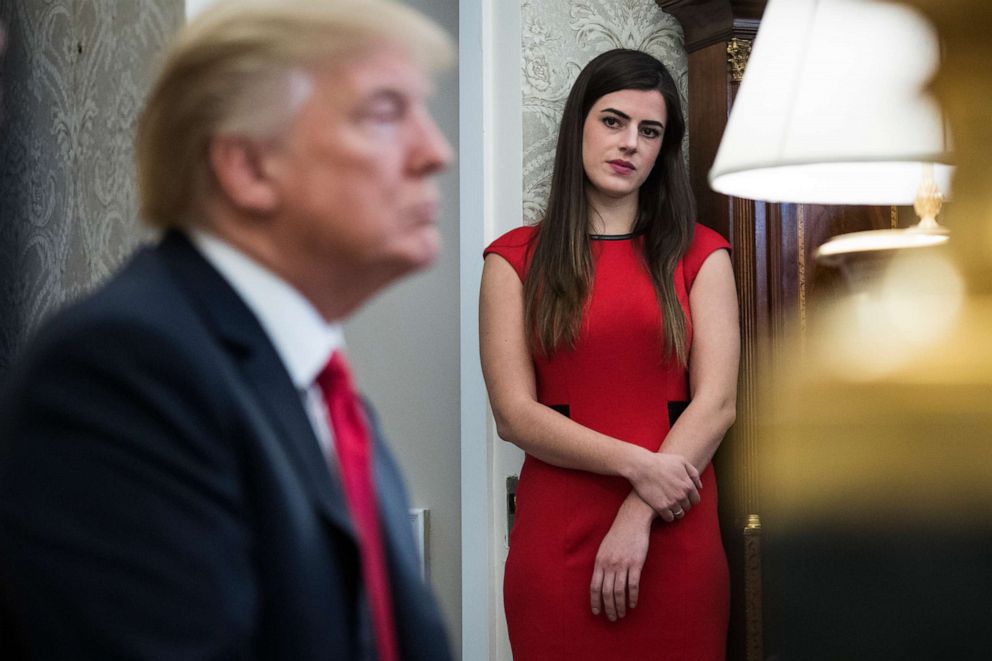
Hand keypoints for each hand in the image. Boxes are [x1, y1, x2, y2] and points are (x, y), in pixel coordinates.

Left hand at [590, 495, 653, 621]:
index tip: (596, 612)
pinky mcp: (635, 564)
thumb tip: (598, 582)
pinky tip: (632, 605)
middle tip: (611, 618)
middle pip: (606, 592)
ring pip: (619, 592)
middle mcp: (609, 564)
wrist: (632, 520)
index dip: (595, 601)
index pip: (594, 586)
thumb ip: (601, 565)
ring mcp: (622, 564)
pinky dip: (632, 597)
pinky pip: (633, 585)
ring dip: (619, 606)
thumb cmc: (618, 535)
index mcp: (599, 561)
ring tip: (620, 615)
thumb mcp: (603, 548)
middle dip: (608, 608)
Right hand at [627, 451, 701, 521]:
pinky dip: (668, 516)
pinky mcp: (661, 508)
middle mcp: (682, 495)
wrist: (641, 466)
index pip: (695, 499)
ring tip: (669, 506)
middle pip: (687, 507)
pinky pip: (669, 518)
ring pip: (679, 514)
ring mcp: (672, 502)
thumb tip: (699, 486)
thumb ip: (693, 473)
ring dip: (676, 511)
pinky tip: (663, 510)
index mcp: (688, 485)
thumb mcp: (681, 461)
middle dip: (682, 504)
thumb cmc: (660, 461)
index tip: (683, 497)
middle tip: (674, 500)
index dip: (690, 499)